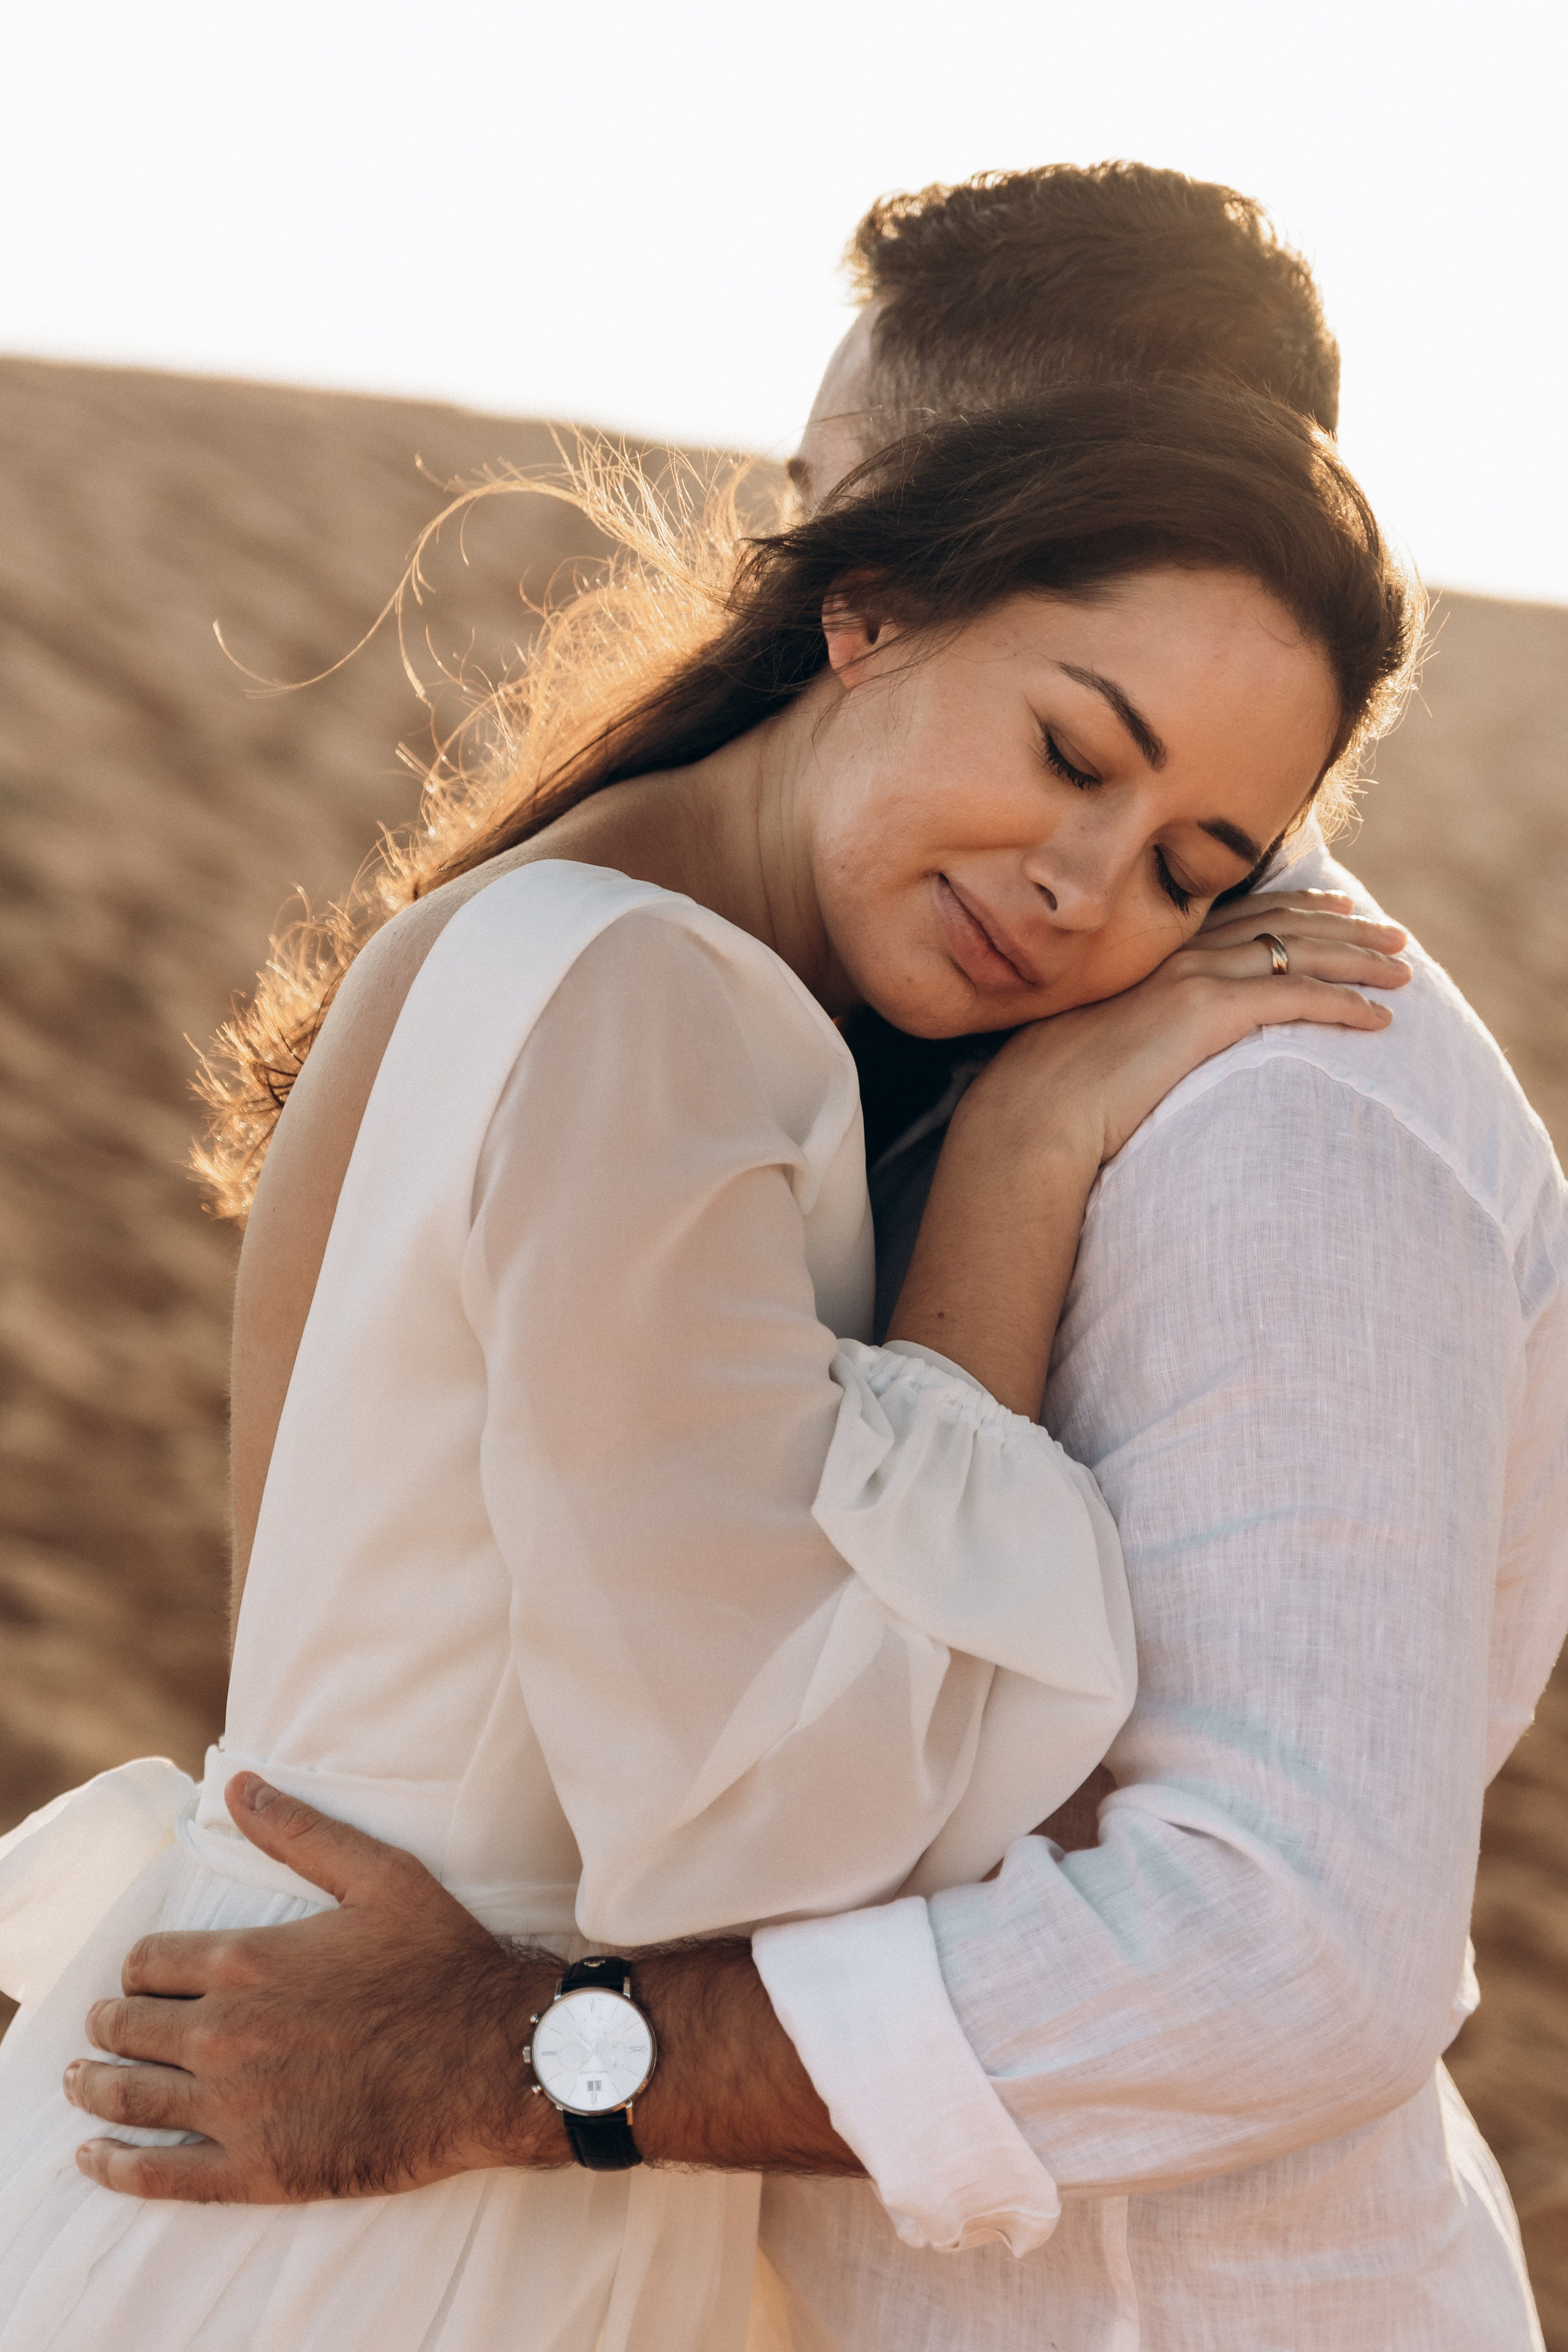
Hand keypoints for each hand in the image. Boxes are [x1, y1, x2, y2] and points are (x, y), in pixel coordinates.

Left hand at [65, 1774, 569, 2201]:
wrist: (494, 2061)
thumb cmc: (442, 1963)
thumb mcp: (380, 1875)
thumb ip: (300, 1830)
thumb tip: (238, 1786)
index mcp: (246, 1962)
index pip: (148, 1964)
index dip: (140, 1969)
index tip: (146, 1979)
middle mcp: (225, 2034)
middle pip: (128, 2029)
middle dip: (111, 2025)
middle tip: (106, 2031)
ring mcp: (235, 2108)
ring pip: (129, 2097)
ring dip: (94, 2087)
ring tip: (81, 2084)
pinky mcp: (256, 2170)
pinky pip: (158, 2175)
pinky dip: (115, 2167)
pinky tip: (94, 2159)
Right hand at [887, 892, 1407, 1417]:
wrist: (1029, 1116)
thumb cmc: (1046, 1100)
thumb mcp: (1092, 1051)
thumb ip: (1129, 1035)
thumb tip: (1144, 1055)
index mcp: (1147, 958)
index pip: (1236, 916)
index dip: (1294, 908)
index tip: (1338, 907)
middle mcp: (1173, 956)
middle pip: (1278, 923)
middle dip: (1343, 926)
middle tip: (1391, 935)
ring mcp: (1191, 979)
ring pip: (1298, 953)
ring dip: (1358, 960)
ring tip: (1403, 972)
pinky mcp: (1207, 1013)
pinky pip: (1295, 998)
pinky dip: (1343, 1006)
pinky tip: (1378, 1020)